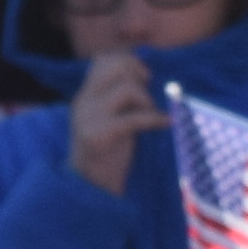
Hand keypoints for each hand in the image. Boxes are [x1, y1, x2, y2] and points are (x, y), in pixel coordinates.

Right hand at [62, 51, 161, 198]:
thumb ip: (122, 97)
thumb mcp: (111, 117)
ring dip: (147, 100)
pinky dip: (154, 119)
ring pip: (127, 89)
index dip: (129, 61)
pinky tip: (165, 124)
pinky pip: (132, 118)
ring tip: (152, 115)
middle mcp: (82, 102)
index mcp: (85, 95)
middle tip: (149, 97)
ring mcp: (87, 119)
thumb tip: (149, 71)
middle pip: (117, 66)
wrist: (89, 189)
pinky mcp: (97, 137)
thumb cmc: (108, 154)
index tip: (144, 79)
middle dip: (140, 76)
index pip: (103, 59)